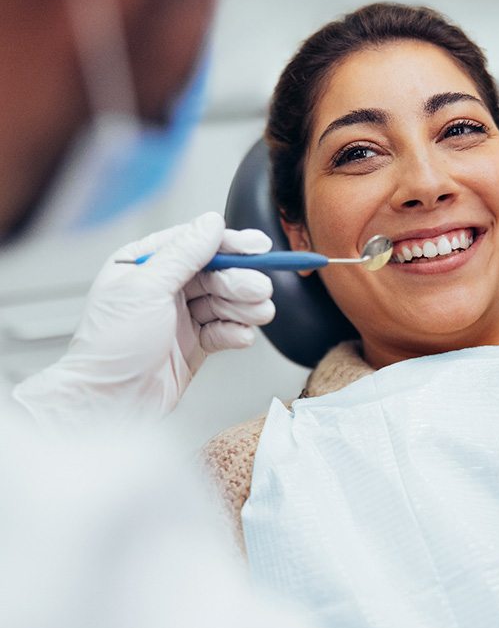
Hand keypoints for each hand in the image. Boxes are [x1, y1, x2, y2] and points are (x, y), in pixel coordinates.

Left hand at [13, 212, 274, 424]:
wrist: (110, 403)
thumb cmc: (111, 348)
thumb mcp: (146, 289)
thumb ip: (183, 254)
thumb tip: (210, 224)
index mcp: (145, 265)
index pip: (195, 244)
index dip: (229, 244)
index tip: (257, 247)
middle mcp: (164, 288)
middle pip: (216, 274)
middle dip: (240, 281)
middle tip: (259, 289)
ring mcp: (180, 317)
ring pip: (224, 302)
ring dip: (244, 307)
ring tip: (258, 313)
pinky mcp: (194, 344)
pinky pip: (224, 330)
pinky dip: (236, 332)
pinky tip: (241, 336)